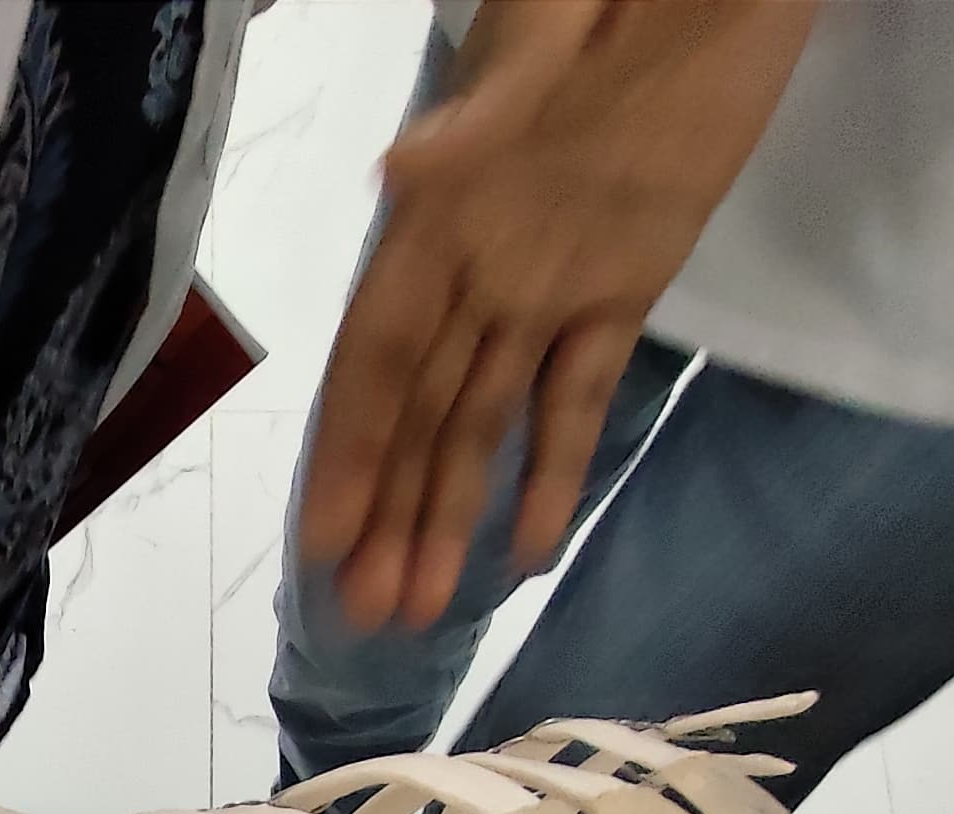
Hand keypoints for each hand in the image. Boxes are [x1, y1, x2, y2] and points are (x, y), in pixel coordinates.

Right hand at [299, 0, 815, 631]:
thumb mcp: (546, 27)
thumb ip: (485, 111)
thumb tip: (400, 176)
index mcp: (444, 214)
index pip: (381, 355)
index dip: (350, 449)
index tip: (323, 538)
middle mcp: (481, 264)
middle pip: (421, 411)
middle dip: (391, 514)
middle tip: (370, 615)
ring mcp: (553, 278)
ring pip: (485, 418)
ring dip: (451, 512)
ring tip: (425, 612)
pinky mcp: (630, 275)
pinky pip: (582, 389)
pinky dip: (556, 466)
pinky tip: (529, 549)